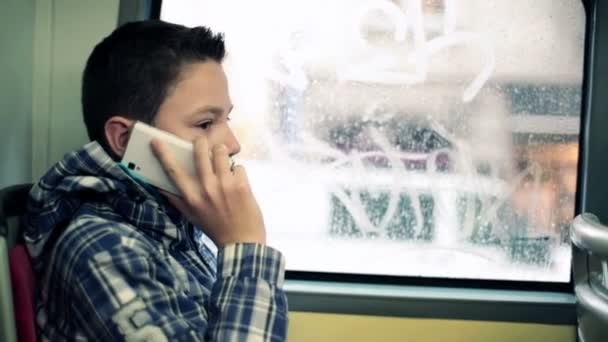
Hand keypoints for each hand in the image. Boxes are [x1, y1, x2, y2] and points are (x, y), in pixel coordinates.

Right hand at [151, 136, 265, 246]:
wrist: (241, 242)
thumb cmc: (215, 228)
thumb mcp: (191, 216)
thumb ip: (177, 200)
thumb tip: (161, 185)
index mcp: (191, 197)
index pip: (173, 171)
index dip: (163, 154)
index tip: (156, 141)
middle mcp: (206, 189)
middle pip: (200, 152)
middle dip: (201, 143)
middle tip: (203, 143)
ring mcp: (225, 186)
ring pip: (221, 153)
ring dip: (222, 153)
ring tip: (223, 161)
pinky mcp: (242, 186)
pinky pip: (238, 167)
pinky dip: (238, 172)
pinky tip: (238, 183)